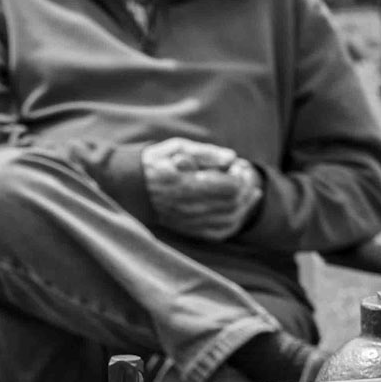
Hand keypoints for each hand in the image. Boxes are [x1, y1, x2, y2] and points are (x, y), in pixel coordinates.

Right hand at [142, 138, 262, 242]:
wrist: (130, 188)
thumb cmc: (156, 162)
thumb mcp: (177, 148)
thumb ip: (206, 153)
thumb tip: (232, 158)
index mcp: (186, 185)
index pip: (229, 188)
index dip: (241, 177)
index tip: (237, 167)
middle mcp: (188, 208)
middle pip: (232, 205)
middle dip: (246, 190)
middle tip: (243, 177)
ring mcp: (189, 222)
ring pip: (229, 221)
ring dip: (245, 207)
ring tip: (250, 193)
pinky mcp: (189, 230)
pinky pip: (218, 233)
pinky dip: (234, 223)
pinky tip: (239, 211)